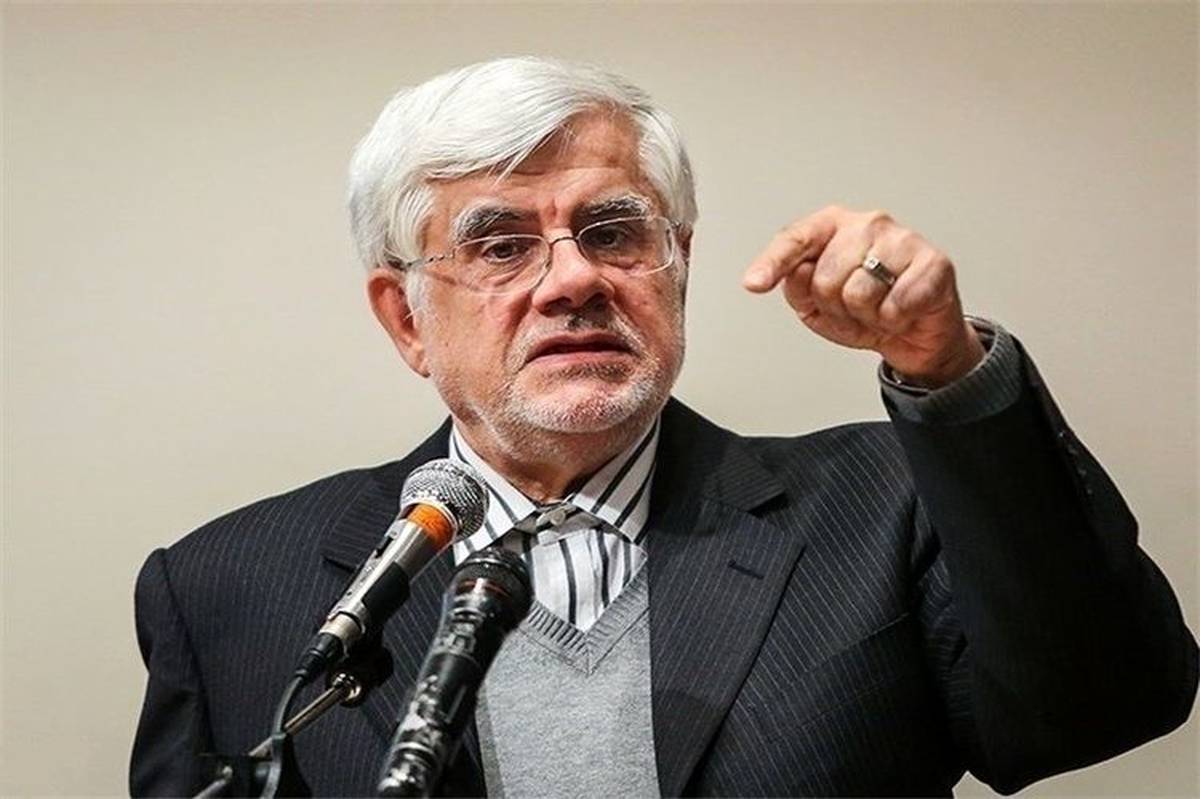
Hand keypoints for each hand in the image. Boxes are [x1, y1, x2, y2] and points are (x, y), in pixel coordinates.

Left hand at [742, 205, 985, 387]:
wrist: (916, 335)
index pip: (795, 239)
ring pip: (859, 293)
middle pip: (824, 278)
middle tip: (855, 309)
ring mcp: (902, 239)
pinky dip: (894, 320)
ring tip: (879, 309)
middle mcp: (867, 223)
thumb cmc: (866, 311)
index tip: (754, 284)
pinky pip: (894, 305)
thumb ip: (798, 287)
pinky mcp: (933, 262)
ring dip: (866, 316)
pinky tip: (903, 311)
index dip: (772, 263)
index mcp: (833, 226)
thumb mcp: (817, 307)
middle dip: (835, 306)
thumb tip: (796, 273)